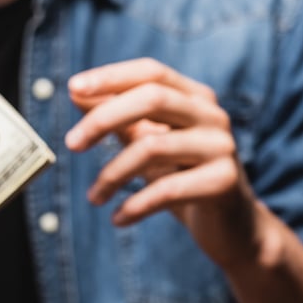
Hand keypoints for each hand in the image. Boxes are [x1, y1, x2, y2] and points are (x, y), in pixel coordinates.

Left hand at [64, 58, 266, 271]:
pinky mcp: (223, 183)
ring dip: (112, 175)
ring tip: (94, 198)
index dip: (111, 76)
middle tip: (71, 144)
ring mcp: (221, 147)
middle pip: (153, 99)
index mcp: (195, 98)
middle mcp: (212, 115)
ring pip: (153, 147)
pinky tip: (118, 218)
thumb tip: (76, 93)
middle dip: (105, 119)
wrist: (232, 228)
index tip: (72, 88)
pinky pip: (167, 190)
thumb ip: (118, 119)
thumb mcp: (148, 145)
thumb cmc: (183, 181)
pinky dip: (135, 205)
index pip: (152, 73)